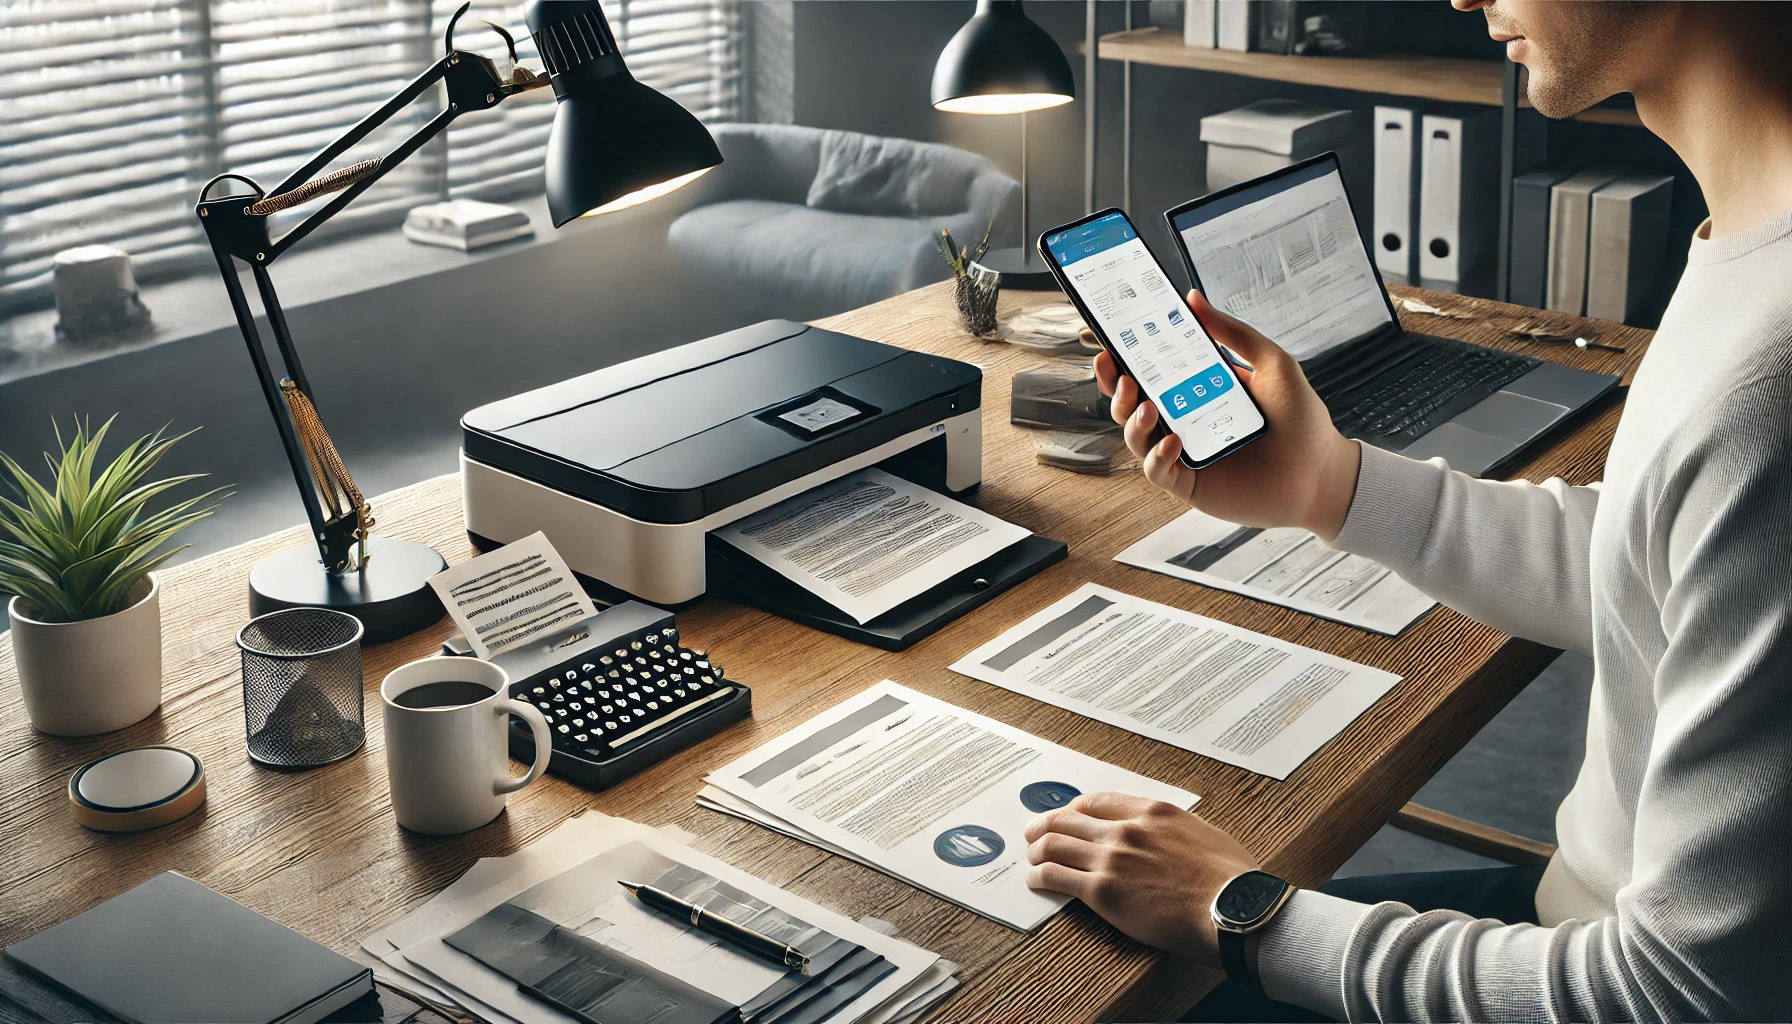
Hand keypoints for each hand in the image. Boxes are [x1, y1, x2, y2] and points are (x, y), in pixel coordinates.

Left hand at [1024, 792, 1260, 962]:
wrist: (1233, 910)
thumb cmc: (1231, 880)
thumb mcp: (1205, 836)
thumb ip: (1176, 832)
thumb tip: (1171, 839)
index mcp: (1153, 812)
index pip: (1097, 801)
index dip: (1074, 809)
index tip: (1067, 816)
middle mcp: (1126, 829)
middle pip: (1067, 818)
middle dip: (1045, 825)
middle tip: (1034, 834)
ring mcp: (1111, 858)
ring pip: (1054, 844)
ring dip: (1036, 851)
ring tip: (1031, 859)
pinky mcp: (1102, 891)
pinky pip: (1056, 877)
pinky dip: (1039, 877)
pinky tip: (1036, 881)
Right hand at [1092, 290, 1360, 540]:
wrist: (1322, 472)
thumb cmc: (1301, 420)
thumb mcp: (1271, 363)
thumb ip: (1232, 332)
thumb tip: (1194, 299)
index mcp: (1196, 391)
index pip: (1149, 374)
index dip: (1123, 361)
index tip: (1109, 344)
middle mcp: (1184, 421)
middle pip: (1131, 405)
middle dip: (1116, 390)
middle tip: (1119, 374)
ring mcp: (1184, 454)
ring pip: (1136, 438)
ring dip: (1132, 421)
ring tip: (1146, 407)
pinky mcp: (1190, 484)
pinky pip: (1158, 472)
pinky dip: (1157, 457)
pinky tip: (1174, 442)